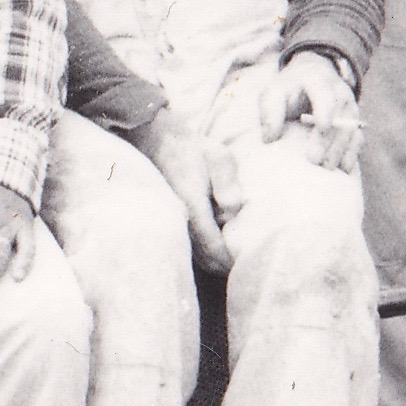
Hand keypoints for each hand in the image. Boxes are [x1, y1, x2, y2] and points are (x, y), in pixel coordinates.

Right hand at [126, 109, 232, 274]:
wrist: (158, 142)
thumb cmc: (193, 149)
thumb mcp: (218, 157)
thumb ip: (228, 182)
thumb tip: (233, 208)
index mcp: (193, 207)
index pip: (214, 249)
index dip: (230, 261)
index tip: (247, 262)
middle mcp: (180, 221)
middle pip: (205, 260)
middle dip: (224, 264)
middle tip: (246, 259)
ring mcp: (173, 223)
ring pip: (196, 255)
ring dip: (214, 257)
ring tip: (235, 250)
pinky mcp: (171, 221)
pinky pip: (190, 246)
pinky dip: (205, 250)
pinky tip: (219, 239)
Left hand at [261, 51, 361, 171]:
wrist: (310, 77)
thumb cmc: (288, 90)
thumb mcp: (273, 93)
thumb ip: (270, 112)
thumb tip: (269, 139)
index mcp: (317, 80)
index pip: (325, 96)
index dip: (325, 112)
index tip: (321, 128)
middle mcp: (338, 91)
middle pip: (339, 116)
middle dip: (328, 139)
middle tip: (315, 160)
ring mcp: (349, 105)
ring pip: (350, 128)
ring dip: (340, 149)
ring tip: (327, 168)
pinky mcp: (353, 120)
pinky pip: (357, 136)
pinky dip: (352, 151)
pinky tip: (345, 168)